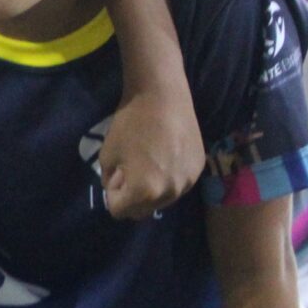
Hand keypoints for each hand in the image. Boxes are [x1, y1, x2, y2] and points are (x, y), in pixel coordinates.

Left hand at [97, 84, 203, 218]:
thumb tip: (118, 189)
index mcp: (145, 192)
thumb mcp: (108, 156)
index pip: (119, 211)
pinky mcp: (199, 169)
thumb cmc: (130, 124)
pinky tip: (167, 154)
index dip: (113, 194)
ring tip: (150, 160)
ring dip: (152, 189)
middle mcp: (170, 193)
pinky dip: (169, 177)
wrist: (162, 95)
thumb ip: (110, 181)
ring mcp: (188, 181)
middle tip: (132, 168)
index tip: (117, 173)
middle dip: (133, 196)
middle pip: (143, 210)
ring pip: (163, 200)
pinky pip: (178, 185)